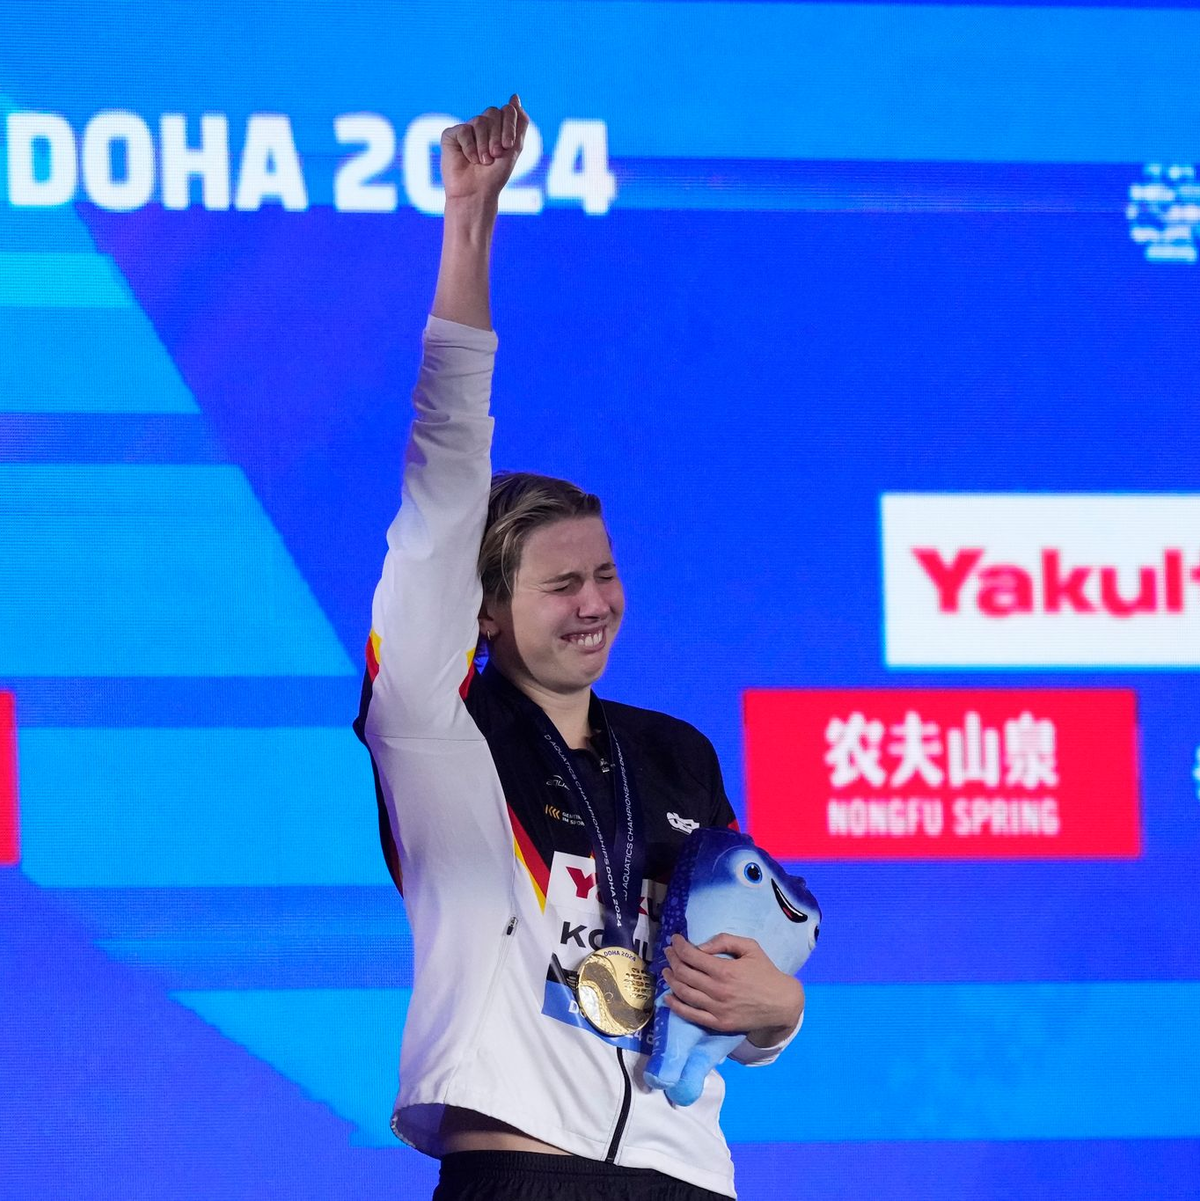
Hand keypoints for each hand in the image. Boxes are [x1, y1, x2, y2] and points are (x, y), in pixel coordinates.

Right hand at [440, 95, 529, 204]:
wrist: (476, 193)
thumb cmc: (495, 175)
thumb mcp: (514, 148)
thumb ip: (519, 122)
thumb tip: (514, 96)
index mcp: (497, 128)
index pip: (507, 110)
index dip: (509, 126)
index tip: (508, 146)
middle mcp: (481, 126)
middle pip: (493, 112)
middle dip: (497, 136)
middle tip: (496, 155)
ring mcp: (466, 129)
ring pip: (479, 120)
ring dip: (485, 144)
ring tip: (483, 161)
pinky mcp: (450, 135)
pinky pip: (464, 130)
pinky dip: (470, 147)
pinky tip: (469, 160)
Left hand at [662, 933, 804, 1046]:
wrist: (781, 1003)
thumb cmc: (765, 972)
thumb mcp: (750, 947)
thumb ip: (724, 941)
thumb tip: (700, 946)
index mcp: (725, 970)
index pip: (691, 956)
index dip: (679, 946)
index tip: (674, 940)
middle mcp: (718, 990)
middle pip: (684, 973)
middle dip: (672, 960)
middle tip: (668, 953)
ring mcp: (717, 1009)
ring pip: (684, 993)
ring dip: (671, 980)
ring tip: (667, 971)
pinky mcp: (718, 1024)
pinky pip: (691, 1015)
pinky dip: (676, 1006)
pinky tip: (668, 997)